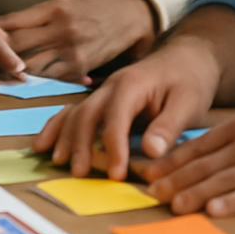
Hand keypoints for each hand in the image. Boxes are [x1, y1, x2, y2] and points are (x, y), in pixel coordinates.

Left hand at [0, 0, 156, 82]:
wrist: (128, 19)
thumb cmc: (88, 11)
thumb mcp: (60, 5)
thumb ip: (30, 18)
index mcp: (52, 8)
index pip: (11, 23)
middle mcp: (61, 29)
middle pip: (16, 47)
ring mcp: (71, 51)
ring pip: (30, 66)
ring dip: (10, 72)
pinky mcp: (80, 68)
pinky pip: (50, 78)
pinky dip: (34, 80)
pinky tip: (22, 82)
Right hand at [33, 6, 234, 179]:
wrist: (187, 59)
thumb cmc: (189, 81)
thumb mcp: (188, 102)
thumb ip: (168, 126)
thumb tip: (151, 151)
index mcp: (131, 85)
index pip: (116, 118)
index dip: (113, 147)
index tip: (116, 174)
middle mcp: (110, 87)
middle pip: (86, 114)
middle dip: (80, 144)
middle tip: (79, 172)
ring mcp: (101, 93)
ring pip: (74, 113)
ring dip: (64, 137)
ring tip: (59, 161)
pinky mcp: (100, 101)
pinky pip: (72, 112)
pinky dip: (57, 128)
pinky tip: (45, 145)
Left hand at [142, 94, 234, 215]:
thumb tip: (200, 155)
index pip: (195, 145)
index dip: (169, 161)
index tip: (148, 173)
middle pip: (204, 163)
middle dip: (174, 178)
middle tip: (151, 192)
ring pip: (223, 179)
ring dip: (196, 193)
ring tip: (174, 205)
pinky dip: (232, 202)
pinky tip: (214, 210)